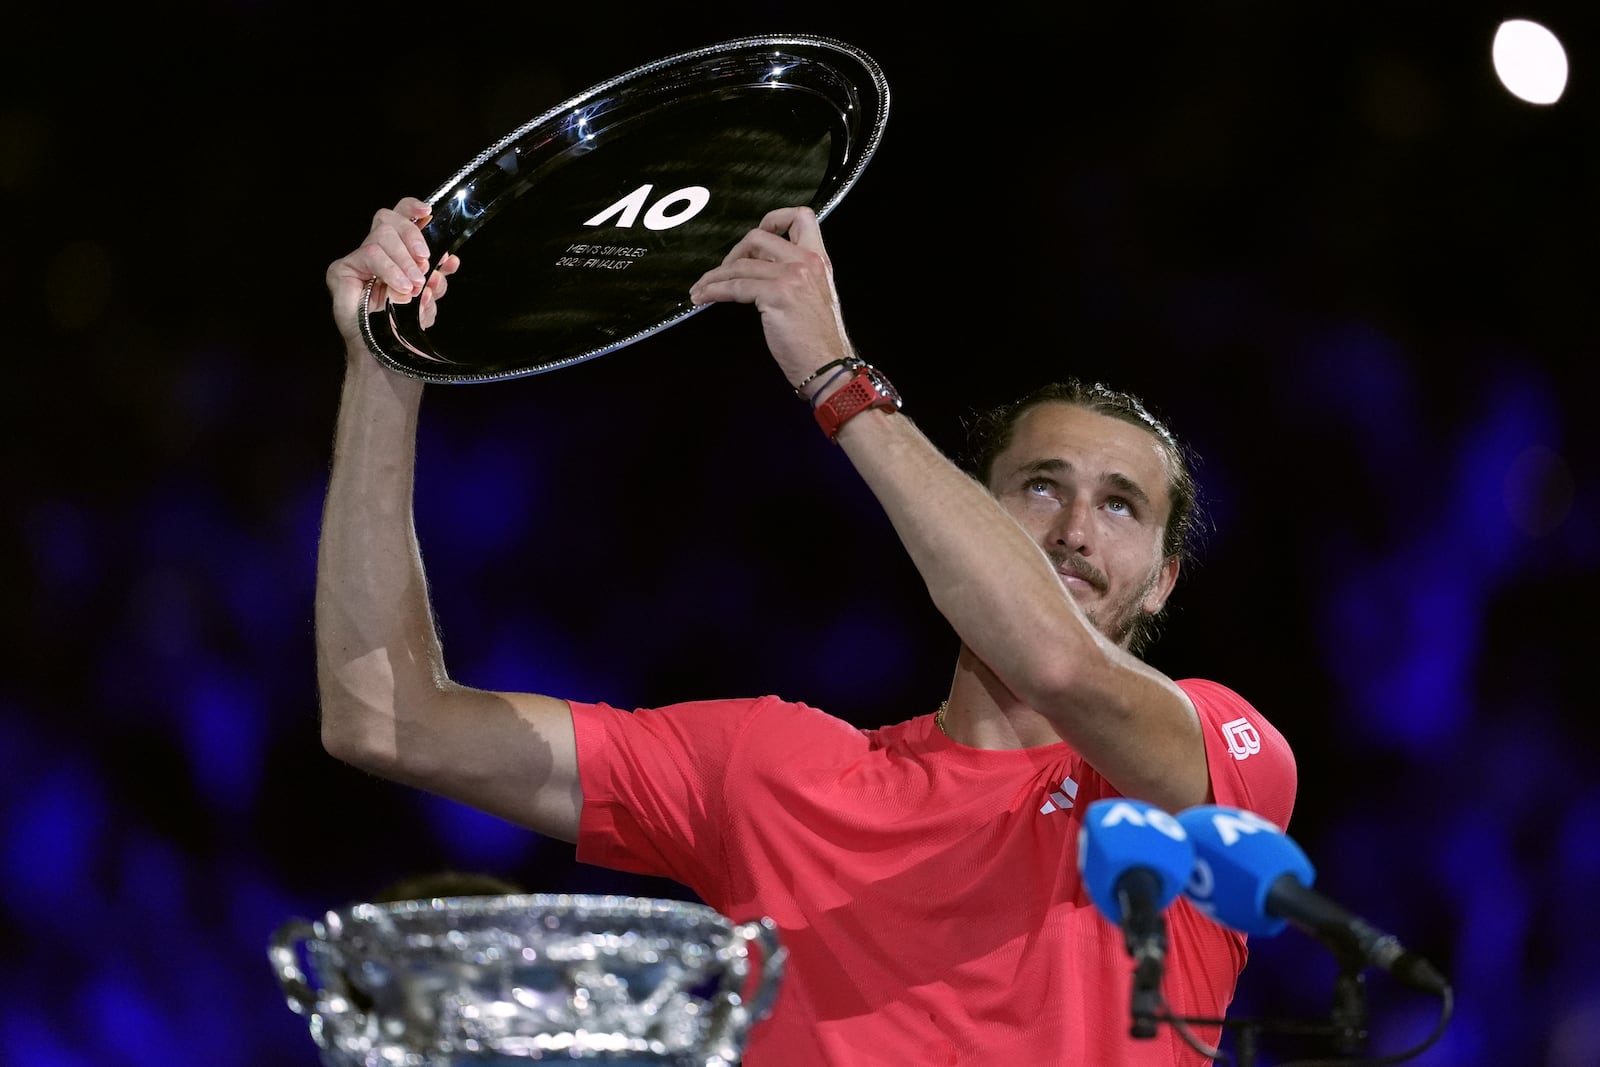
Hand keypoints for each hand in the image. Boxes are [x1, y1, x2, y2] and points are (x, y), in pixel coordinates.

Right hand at [325, 196, 459, 360]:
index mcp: (397, 254)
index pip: (400, 218)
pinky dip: (390, 269)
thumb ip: (436, 279)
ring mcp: (358, 260)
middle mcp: (376, 252)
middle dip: (414, 237)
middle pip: (390, 219)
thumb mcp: (427, 300)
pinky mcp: (342, 269)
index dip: (412, 209)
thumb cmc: (403, 330)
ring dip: (404, 260)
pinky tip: (399, 287)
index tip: (428, 213)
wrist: (385, 357)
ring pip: (382, 234)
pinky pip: (371, 253)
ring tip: (413, 286)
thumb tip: (450, 261)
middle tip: (425, 265)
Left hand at [688, 206, 854, 387]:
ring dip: (714, 276)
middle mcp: (807, 262)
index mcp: (819, 260)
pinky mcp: (776, 294)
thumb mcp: (814, 297)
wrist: (829, 366)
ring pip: (740, 264)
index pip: (801, 217)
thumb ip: (794, 277)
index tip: (756, 237)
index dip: (774, 219)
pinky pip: (734, 286)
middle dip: (734, 253)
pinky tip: (703, 297)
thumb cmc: (819, 342)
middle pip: (758, 236)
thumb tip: (759, 268)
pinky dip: (713, 290)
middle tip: (724, 271)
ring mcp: (791, 276)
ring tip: (701, 288)